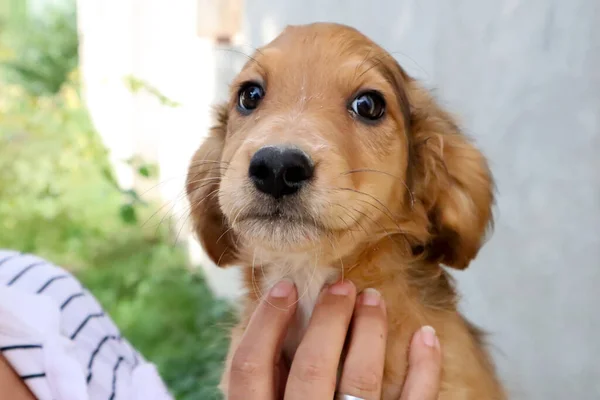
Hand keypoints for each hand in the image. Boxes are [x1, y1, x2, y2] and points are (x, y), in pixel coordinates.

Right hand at [226, 279, 441, 399]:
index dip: (266, 321)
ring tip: (374, 299)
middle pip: (312, 366)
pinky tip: (426, 336)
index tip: (285, 288)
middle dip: (329, 318)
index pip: (251, 367)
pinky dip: (424, 370)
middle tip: (341, 285)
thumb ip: (265, 391)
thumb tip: (274, 332)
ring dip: (371, 331)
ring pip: (362, 380)